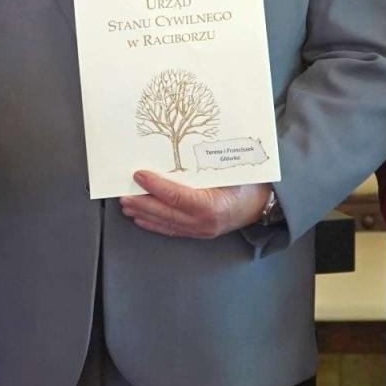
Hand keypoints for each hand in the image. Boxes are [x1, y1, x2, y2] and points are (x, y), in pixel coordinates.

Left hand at [119, 171, 266, 238]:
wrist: (263, 203)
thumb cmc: (248, 182)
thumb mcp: (230, 169)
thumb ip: (205, 164)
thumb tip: (177, 151)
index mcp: (212, 205)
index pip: (176, 196)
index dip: (155, 186)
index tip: (138, 175)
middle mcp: (204, 222)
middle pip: (166, 213)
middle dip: (142, 204)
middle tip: (122, 195)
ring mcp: (202, 231)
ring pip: (167, 224)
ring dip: (144, 215)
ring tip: (126, 206)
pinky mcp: (200, 234)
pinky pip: (173, 230)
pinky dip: (155, 225)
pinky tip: (142, 219)